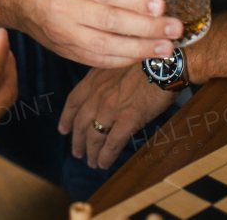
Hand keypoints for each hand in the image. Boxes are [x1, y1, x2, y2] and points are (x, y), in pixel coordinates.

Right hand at [7, 0, 182, 68]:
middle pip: (108, 21)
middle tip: (174, 28)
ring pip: (104, 45)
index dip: (133, 0)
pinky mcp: (65, 50)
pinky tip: (143, 56)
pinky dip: (122, 59)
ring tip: (166, 48)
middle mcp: (63, 6)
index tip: (160, 5)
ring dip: (139, 49)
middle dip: (146, 27)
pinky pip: (97, 59)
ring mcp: (63, 32)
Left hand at [58, 64, 175, 169]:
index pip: (73, 101)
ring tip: (92, 162)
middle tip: (77, 152)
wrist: (164, 65)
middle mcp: (98, 93)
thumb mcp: (116, 65)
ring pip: (94, 135)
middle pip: (81, 122)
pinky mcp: (127, 119)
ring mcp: (111, 107)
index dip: (67, 117)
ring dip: (91, 152)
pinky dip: (106, 156)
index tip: (63, 129)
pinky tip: (104, 163)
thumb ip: (105, 80)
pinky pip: (112, 142)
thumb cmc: (145, 63)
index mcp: (94, 79)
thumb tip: (104, 96)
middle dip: (77, 140)